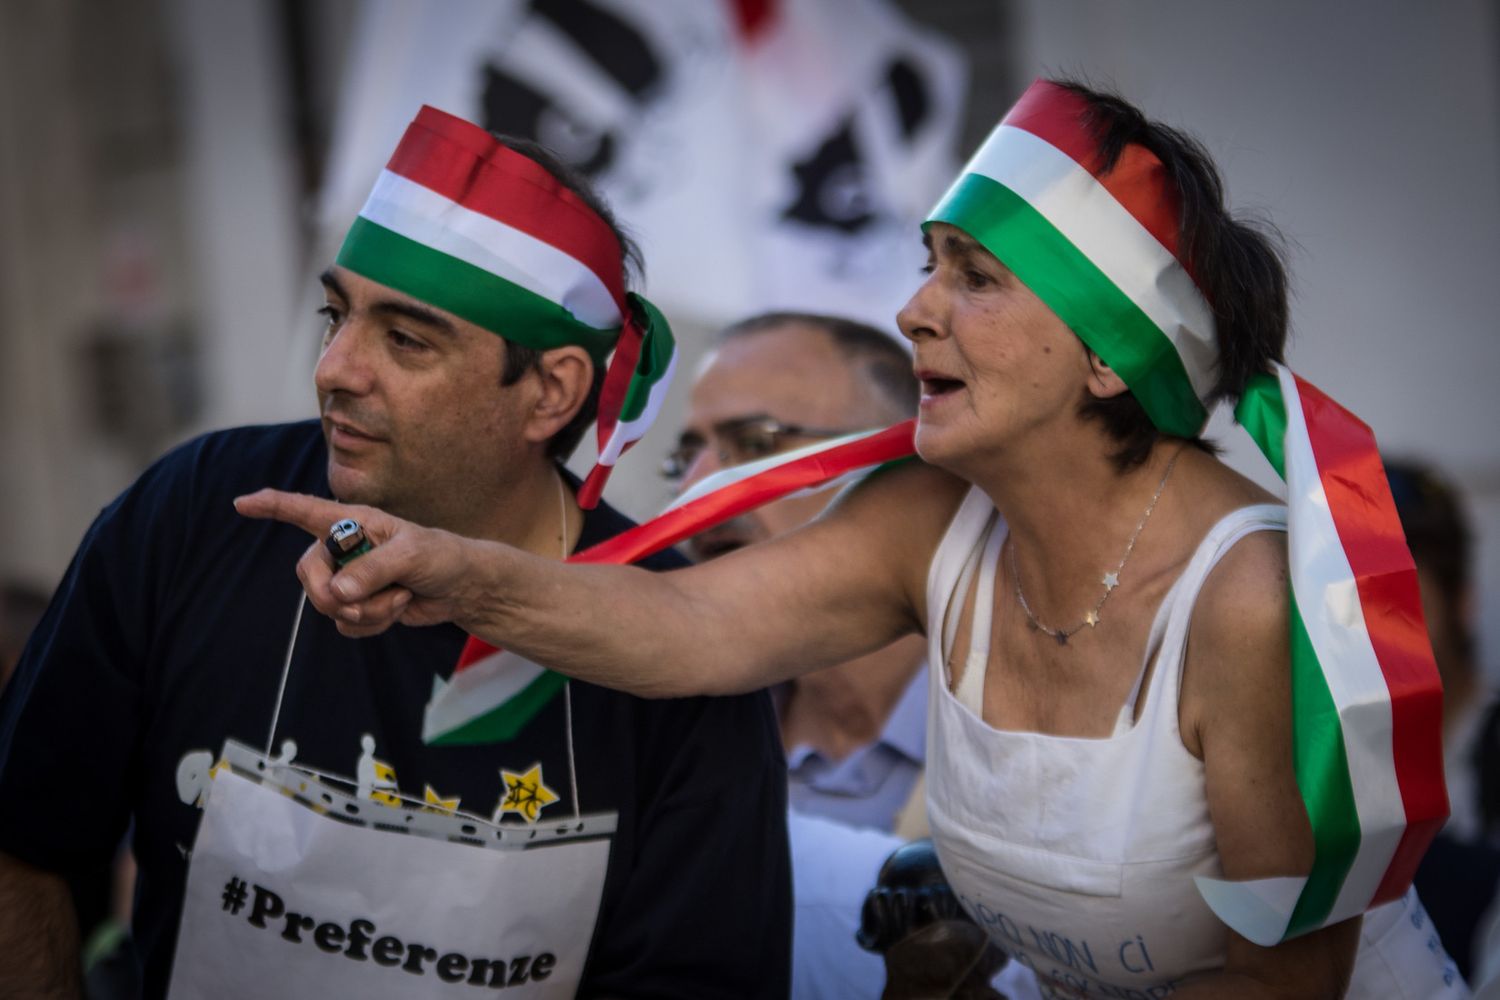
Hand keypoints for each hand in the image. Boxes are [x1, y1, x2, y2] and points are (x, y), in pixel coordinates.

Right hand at [233, 490, 473, 636]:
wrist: (460, 588)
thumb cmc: (440, 556)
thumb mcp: (413, 555)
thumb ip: (373, 569)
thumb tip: (338, 593)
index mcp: (353, 523)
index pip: (305, 511)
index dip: (272, 506)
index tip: (241, 503)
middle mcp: (344, 549)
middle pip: (309, 575)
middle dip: (332, 595)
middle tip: (362, 601)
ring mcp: (349, 579)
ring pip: (329, 605)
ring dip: (367, 611)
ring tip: (398, 597)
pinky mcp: (358, 605)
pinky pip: (346, 625)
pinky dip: (374, 624)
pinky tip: (397, 608)